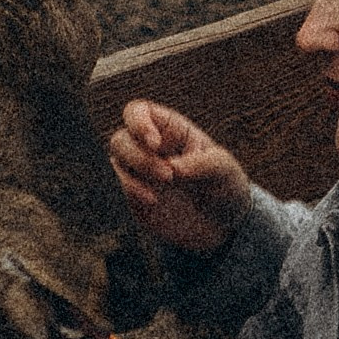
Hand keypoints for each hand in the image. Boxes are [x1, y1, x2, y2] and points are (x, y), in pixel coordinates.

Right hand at [108, 98, 250, 258]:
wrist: (224, 226)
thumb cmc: (224, 186)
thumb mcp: (224, 169)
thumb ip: (202, 164)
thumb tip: (174, 167)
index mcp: (170, 130)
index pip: (138, 112)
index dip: (138, 123)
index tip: (154, 143)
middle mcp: (149, 149)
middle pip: (121, 139)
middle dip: (140, 157)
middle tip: (168, 176)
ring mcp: (139, 174)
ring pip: (114, 164)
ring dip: (130, 177)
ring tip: (157, 195)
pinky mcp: (133, 198)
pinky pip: (116, 189)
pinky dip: (127, 193)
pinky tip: (150, 201)